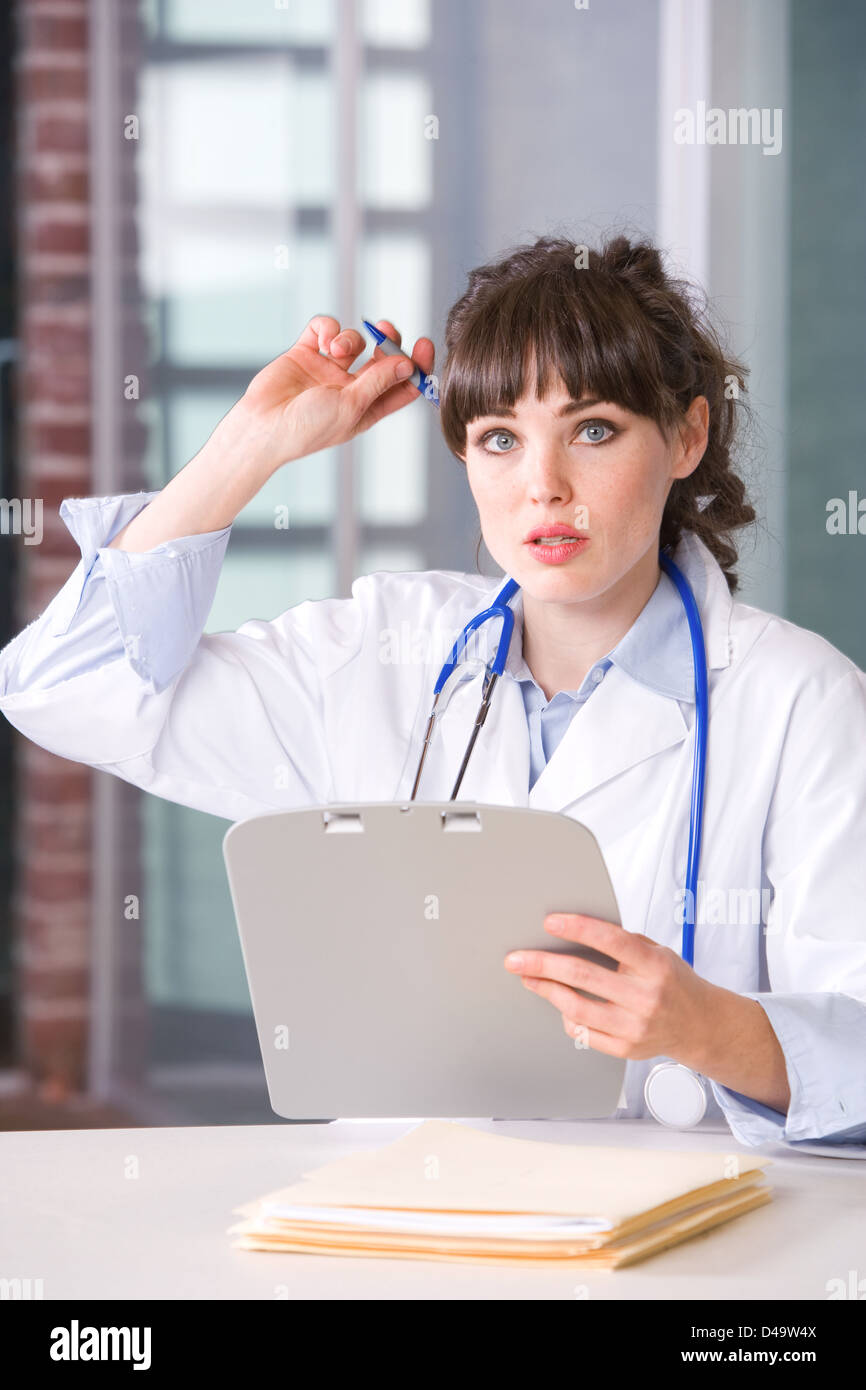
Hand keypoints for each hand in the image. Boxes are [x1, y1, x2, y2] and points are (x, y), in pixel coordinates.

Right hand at [239, 316, 434, 471]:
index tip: (424, 346)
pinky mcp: (306, 354)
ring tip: (334, 350)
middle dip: (388, 341)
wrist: (264, 426)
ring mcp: (328, 370)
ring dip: (349, 338)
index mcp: (367, 408)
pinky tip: (322, 340)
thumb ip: (379, 382)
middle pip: (381, 358)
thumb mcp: (351, 407)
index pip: (401, 385)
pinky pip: (323, 330)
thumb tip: (408, 365)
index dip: (416, 367)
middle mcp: (350, 388)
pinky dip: (326, 328)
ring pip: (353, 341)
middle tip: (387, 329)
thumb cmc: (307, 428)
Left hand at [503, 913, 713, 1065]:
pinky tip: (559, 1003)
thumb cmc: (673, 982)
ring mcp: (635, 1026)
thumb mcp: (658, 952)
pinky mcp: (626, 1049)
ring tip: (530, 978)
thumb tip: (576, 930)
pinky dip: (566, 1016)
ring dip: (546, 990)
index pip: (612, 941)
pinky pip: (583, 1033)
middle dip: (542, 965)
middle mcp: (646, 997)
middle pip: (583, 977)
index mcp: (655, 966)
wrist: (699, 1024)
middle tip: (516, 958)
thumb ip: (623, 943)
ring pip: (577, 1008)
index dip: (578, 929)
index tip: (550, 922)